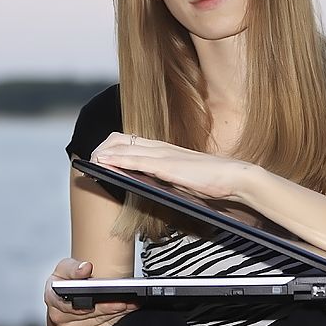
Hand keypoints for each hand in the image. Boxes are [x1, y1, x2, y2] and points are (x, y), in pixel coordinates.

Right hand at [44, 258, 138, 325]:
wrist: (67, 293)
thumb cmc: (65, 281)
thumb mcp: (65, 267)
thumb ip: (73, 267)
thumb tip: (85, 268)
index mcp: (53, 298)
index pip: (66, 302)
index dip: (84, 302)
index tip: (99, 297)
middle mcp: (60, 316)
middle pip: (88, 314)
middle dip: (107, 306)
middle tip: (123, 300)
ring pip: (98, 321)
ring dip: (116, 312)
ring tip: (130, 302)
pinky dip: (116, 317)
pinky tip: (126, 308)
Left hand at [90, 132, 255, 202]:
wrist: (235, 178)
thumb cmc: (215, 181)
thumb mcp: (186, 178)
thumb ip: (169, 178)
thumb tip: (153, 185)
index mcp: (168, 150)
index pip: (135, 142)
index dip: (116, 147)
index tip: (101, 155)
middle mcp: (164, 148)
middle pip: (125, 140)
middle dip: (105, 148)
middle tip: (92, 160)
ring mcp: (165, 155)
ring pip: (127, 148)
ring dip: (106, 154)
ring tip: (90, 160)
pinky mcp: (167, 165)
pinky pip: (136, 160)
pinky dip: (118, 160)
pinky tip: (104, 162)